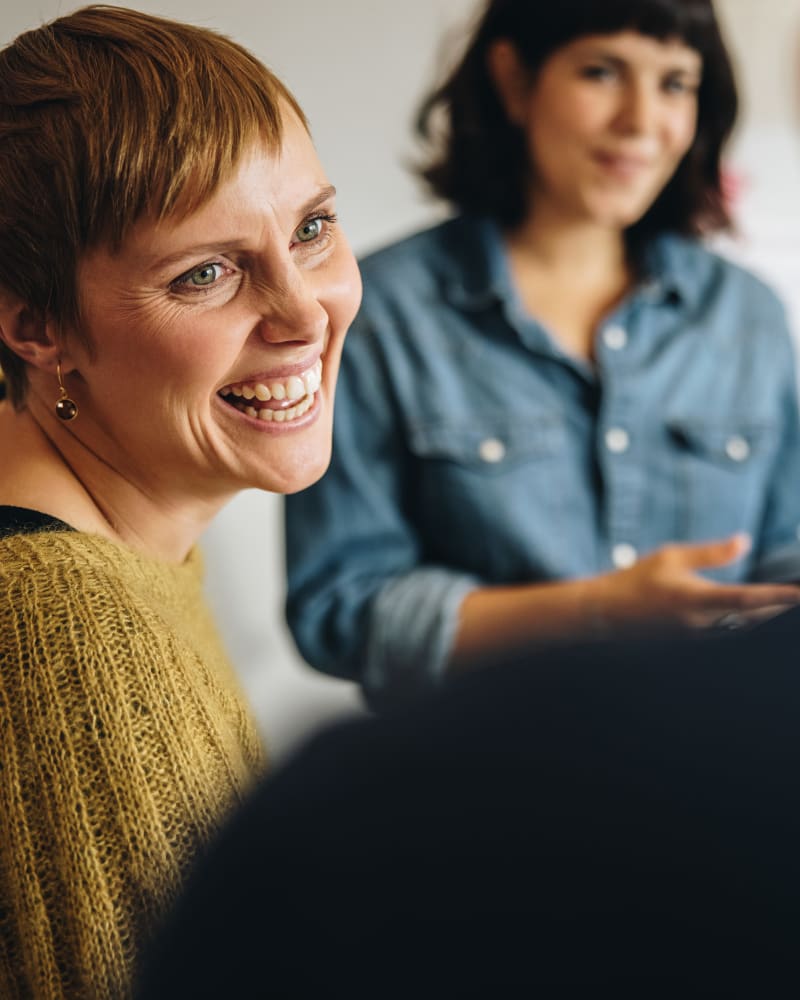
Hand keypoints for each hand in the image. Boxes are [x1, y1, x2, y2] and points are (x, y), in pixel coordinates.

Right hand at [587, 534, 799, 632]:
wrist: (605, 614)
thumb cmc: (636, 580)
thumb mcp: (671, 557)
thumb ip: (711, 553)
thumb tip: (745, 541)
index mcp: (696, 598)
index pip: (749, 598)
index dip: (781, 597)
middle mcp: (701, 623)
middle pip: (755, 619)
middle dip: (782, 609)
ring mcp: (698, 638)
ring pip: (745, 629)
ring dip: (769, 618)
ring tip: (789, 604)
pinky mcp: (693, 643)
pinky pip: (730, 634)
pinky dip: (751, 624)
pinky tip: (762, 617)